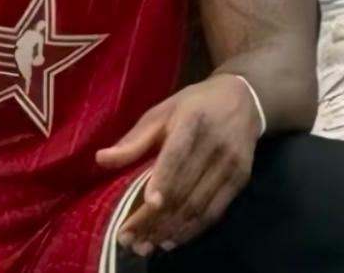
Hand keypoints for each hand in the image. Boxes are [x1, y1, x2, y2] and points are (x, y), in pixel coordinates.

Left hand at [95, 74, 261, 256]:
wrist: (242, 100)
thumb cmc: (193, 104)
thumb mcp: (162, 112)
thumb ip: (134, 139)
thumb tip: (100, 159)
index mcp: (192, 120)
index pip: (178, 154)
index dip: (164, 180)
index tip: (148, 203)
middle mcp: (215, 144)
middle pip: (185, 187)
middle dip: (157, 217)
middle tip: (130, 238)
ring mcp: (231, 165)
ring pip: (199, 206)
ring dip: (172, 229)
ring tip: (146, 244)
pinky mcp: (240, 181)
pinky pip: (214, 213)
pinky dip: (192, 230)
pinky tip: (172, 239)